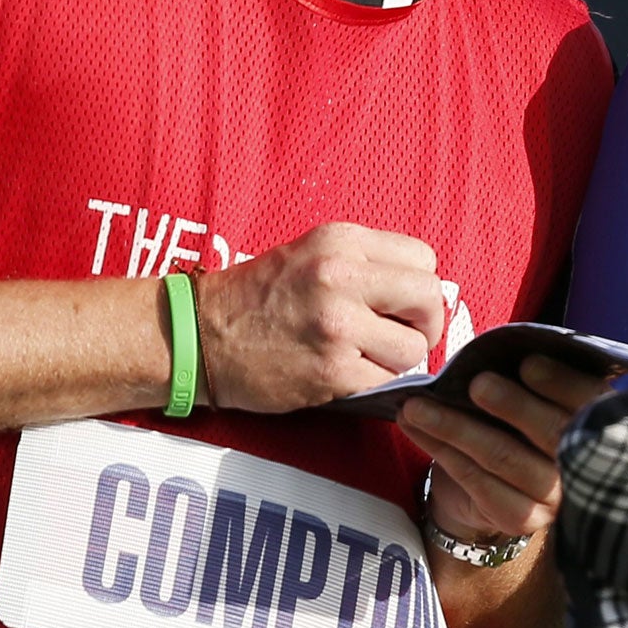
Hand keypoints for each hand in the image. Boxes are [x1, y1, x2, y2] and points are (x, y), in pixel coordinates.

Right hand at [196, 222, 444, 410]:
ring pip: (413, 349)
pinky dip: (375, 385)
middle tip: (403, 337)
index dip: (419, 287)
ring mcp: (338, 325)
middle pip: (430, 298)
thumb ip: (365, 265)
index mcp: (342, 242)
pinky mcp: (332, 371)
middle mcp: (342, 277)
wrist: (198, 334)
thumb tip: (422, 294)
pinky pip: (386, 382)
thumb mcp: (311, 253)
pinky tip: (348, 376)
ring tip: (366, 358)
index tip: (402, 306)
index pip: (424, 258)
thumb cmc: (256, 297)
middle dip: (425, 324)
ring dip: (397, 361)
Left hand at [397, 354, 610, 543]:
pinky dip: (440, 449)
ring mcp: (554, 497)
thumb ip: (530, 379)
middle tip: (476, 383)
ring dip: (454, 425)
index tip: (527, 363)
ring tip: (417, 404)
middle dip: (512, 404)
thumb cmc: (517, 425)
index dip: (561, 383)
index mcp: (598, 423)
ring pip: (502, 456)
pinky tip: (415, 428)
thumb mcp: (532, 397)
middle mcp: (585, 465)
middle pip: (551, 432)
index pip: (588, 400)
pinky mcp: (521, 518)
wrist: (500, 488)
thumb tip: (496, 350)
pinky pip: (475, 479)